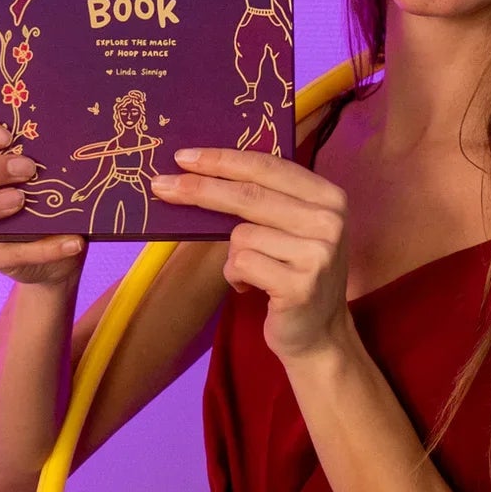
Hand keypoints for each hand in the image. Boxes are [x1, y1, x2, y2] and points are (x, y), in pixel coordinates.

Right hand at [0, 110, 86, 285]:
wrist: (71, 240)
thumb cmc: (58, 189)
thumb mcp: (57, 164)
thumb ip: (51, 147)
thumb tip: (69, 132)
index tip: (5, 136)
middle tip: (28, 169)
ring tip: (24, 201)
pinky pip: (0, 254)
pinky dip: (41, 248)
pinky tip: (73, 241)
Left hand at [152, 146, 350, 361]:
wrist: (319, 335)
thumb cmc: (294, 275)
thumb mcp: (291, 229)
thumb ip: (264, 200)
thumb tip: (199, 172)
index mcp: (329, 197)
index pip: (268, 167)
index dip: (223, 159)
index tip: (184, 157)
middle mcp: (329, 221)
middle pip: (249, 195)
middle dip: (200, 189)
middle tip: (161, 185)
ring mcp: (318, 253)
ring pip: (241, 235)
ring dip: (233, 256)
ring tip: (253, 272)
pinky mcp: (300, 285)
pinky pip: (241, 264)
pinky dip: (235, 276)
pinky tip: (251, 287)